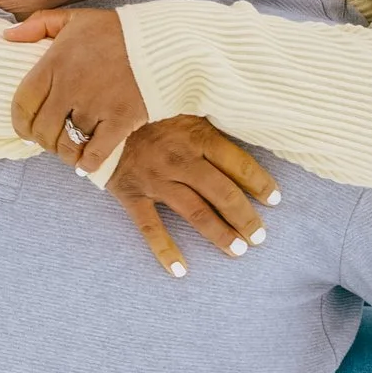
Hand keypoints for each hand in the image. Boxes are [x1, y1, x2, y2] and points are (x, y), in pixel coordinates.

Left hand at [5, 7, 148, 166]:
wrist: (161, 41)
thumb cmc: (115, 30)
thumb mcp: (74, 18)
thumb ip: (38, 25)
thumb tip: (7, 36)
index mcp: (55, 62)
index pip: (23, 104)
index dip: (20, 124)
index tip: (26, 131)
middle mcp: (70, 86)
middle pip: (43, 130)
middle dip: (42, 141)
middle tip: (50, 140)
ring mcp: (95, 105)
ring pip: (67, 144)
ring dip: (64, 152)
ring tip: (68, 150)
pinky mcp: (120, 120)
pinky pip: (95, 153)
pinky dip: (86, 164)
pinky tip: (84, 165)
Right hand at [104, 117, 280, 277]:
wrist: (96, 113)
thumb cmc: (145, 105)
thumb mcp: (182, 102)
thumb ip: (208, 119)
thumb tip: (244, 124)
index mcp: (197, 135)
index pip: (238, 164)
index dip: (260, 184)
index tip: (275, 200)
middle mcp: (180, 160)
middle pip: (222, 193)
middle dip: (245, 218)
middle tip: (259, 237)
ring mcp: (156, 179)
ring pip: (195, 212)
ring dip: (219, 234)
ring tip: (238, 250)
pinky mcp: (132, 193)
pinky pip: (150, 227)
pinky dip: (164, 250)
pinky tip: (180, 270)